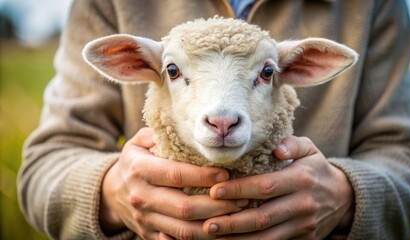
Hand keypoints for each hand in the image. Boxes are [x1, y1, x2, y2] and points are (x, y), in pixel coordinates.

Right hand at [99, 128, 247, 238]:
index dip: (202, 176)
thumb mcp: (140, 141)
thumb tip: (191, 129)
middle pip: (184, 207)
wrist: (111, 192)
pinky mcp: (148, 235)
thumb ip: (161, 134)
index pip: (175, 174)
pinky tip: (220, 230)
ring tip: (237, 214)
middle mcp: (140, 197)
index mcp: (139, 169)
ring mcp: (144, 219)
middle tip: (241, 198)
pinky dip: (200, 239)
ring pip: (183, 229)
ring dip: (214, 224)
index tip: (226, 174)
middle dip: (217, 205)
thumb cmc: (135, 161)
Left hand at [203, 135, 353, 238]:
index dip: (239, 189)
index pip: (265, 186)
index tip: (215, 191)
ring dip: (239, 239)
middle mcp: (302, 204)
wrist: (344, 198)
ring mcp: (304, 225)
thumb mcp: (310, 149)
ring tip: (215, 237)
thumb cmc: (316, 169)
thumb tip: (277, 149)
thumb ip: (293, 144)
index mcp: (301, 179)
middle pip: (263, 216)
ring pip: (267, 237)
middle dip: (233, 221)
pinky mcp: (303, 239)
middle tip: (208, 223)